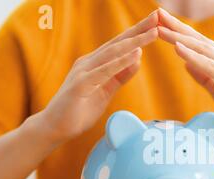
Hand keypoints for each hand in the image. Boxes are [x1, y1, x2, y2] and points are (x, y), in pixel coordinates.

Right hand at [36, 11, 159, 145]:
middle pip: (119, 42)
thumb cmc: (79, 110)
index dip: (139, 33)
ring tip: (154, 31)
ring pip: (113, 52)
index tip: (157, 22)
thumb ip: (120, 75)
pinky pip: (104, 71)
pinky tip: (136, 53)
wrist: (55, 127)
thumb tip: (137, 59)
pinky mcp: (80, 84)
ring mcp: (84, 71)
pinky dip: (120, 62)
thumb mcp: (106, 90)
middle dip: (139, 29)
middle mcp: (89, 62)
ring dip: (135, 41)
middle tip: (159, 15)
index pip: (120, 45)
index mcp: (96, 63)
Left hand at [157, 9, 213, 145]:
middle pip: (199, 41)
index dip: (179, 33)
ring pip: (204, 50)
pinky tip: (177, 49)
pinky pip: (212, 67)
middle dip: (176, 27)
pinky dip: (194, 57)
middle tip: (156, 13)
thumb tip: (187, 64)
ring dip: (180, 38)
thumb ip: (205, 77)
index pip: (198, 45)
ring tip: (160, 28)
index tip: (160, 23)